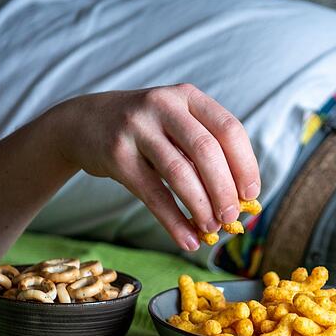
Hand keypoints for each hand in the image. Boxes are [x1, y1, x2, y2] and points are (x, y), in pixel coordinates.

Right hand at [53, 84, 260, 250]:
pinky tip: (188, 240)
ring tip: (212, 229)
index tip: (251, 195)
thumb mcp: (175, 124)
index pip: (229, 128)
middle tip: (232, 219)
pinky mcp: (116, 155)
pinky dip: (173, 221)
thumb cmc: (146, 131)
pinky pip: (152, 194)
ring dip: (201, 207)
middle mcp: (163, 105)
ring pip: (179, 172)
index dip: (245, 165)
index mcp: (187, 96)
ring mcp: (136, 128)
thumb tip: (240, 202)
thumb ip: (205, 152)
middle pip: (206, 151)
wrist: (84, 122)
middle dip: (224, 190)